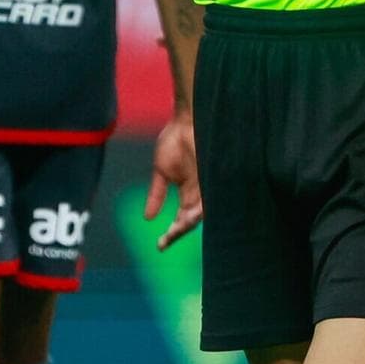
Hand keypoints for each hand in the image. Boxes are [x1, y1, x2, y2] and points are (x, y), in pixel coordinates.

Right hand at [145, 113, 203, 249]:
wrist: (187, 118)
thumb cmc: (175, 139)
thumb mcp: (161, 170)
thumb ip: (156, 193)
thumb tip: (147, 218)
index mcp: (189, 193)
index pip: (182, 220)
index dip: (172, 233)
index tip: (159, 245)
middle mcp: (201, 193)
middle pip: (193, 220)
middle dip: (180, 232)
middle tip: (167, 238)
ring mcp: (210, 184)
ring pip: (204, 212)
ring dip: (190, 221)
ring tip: (178, 227)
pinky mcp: (217, 174)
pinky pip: (214, 195)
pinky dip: (204, 206)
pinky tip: (194, 215)